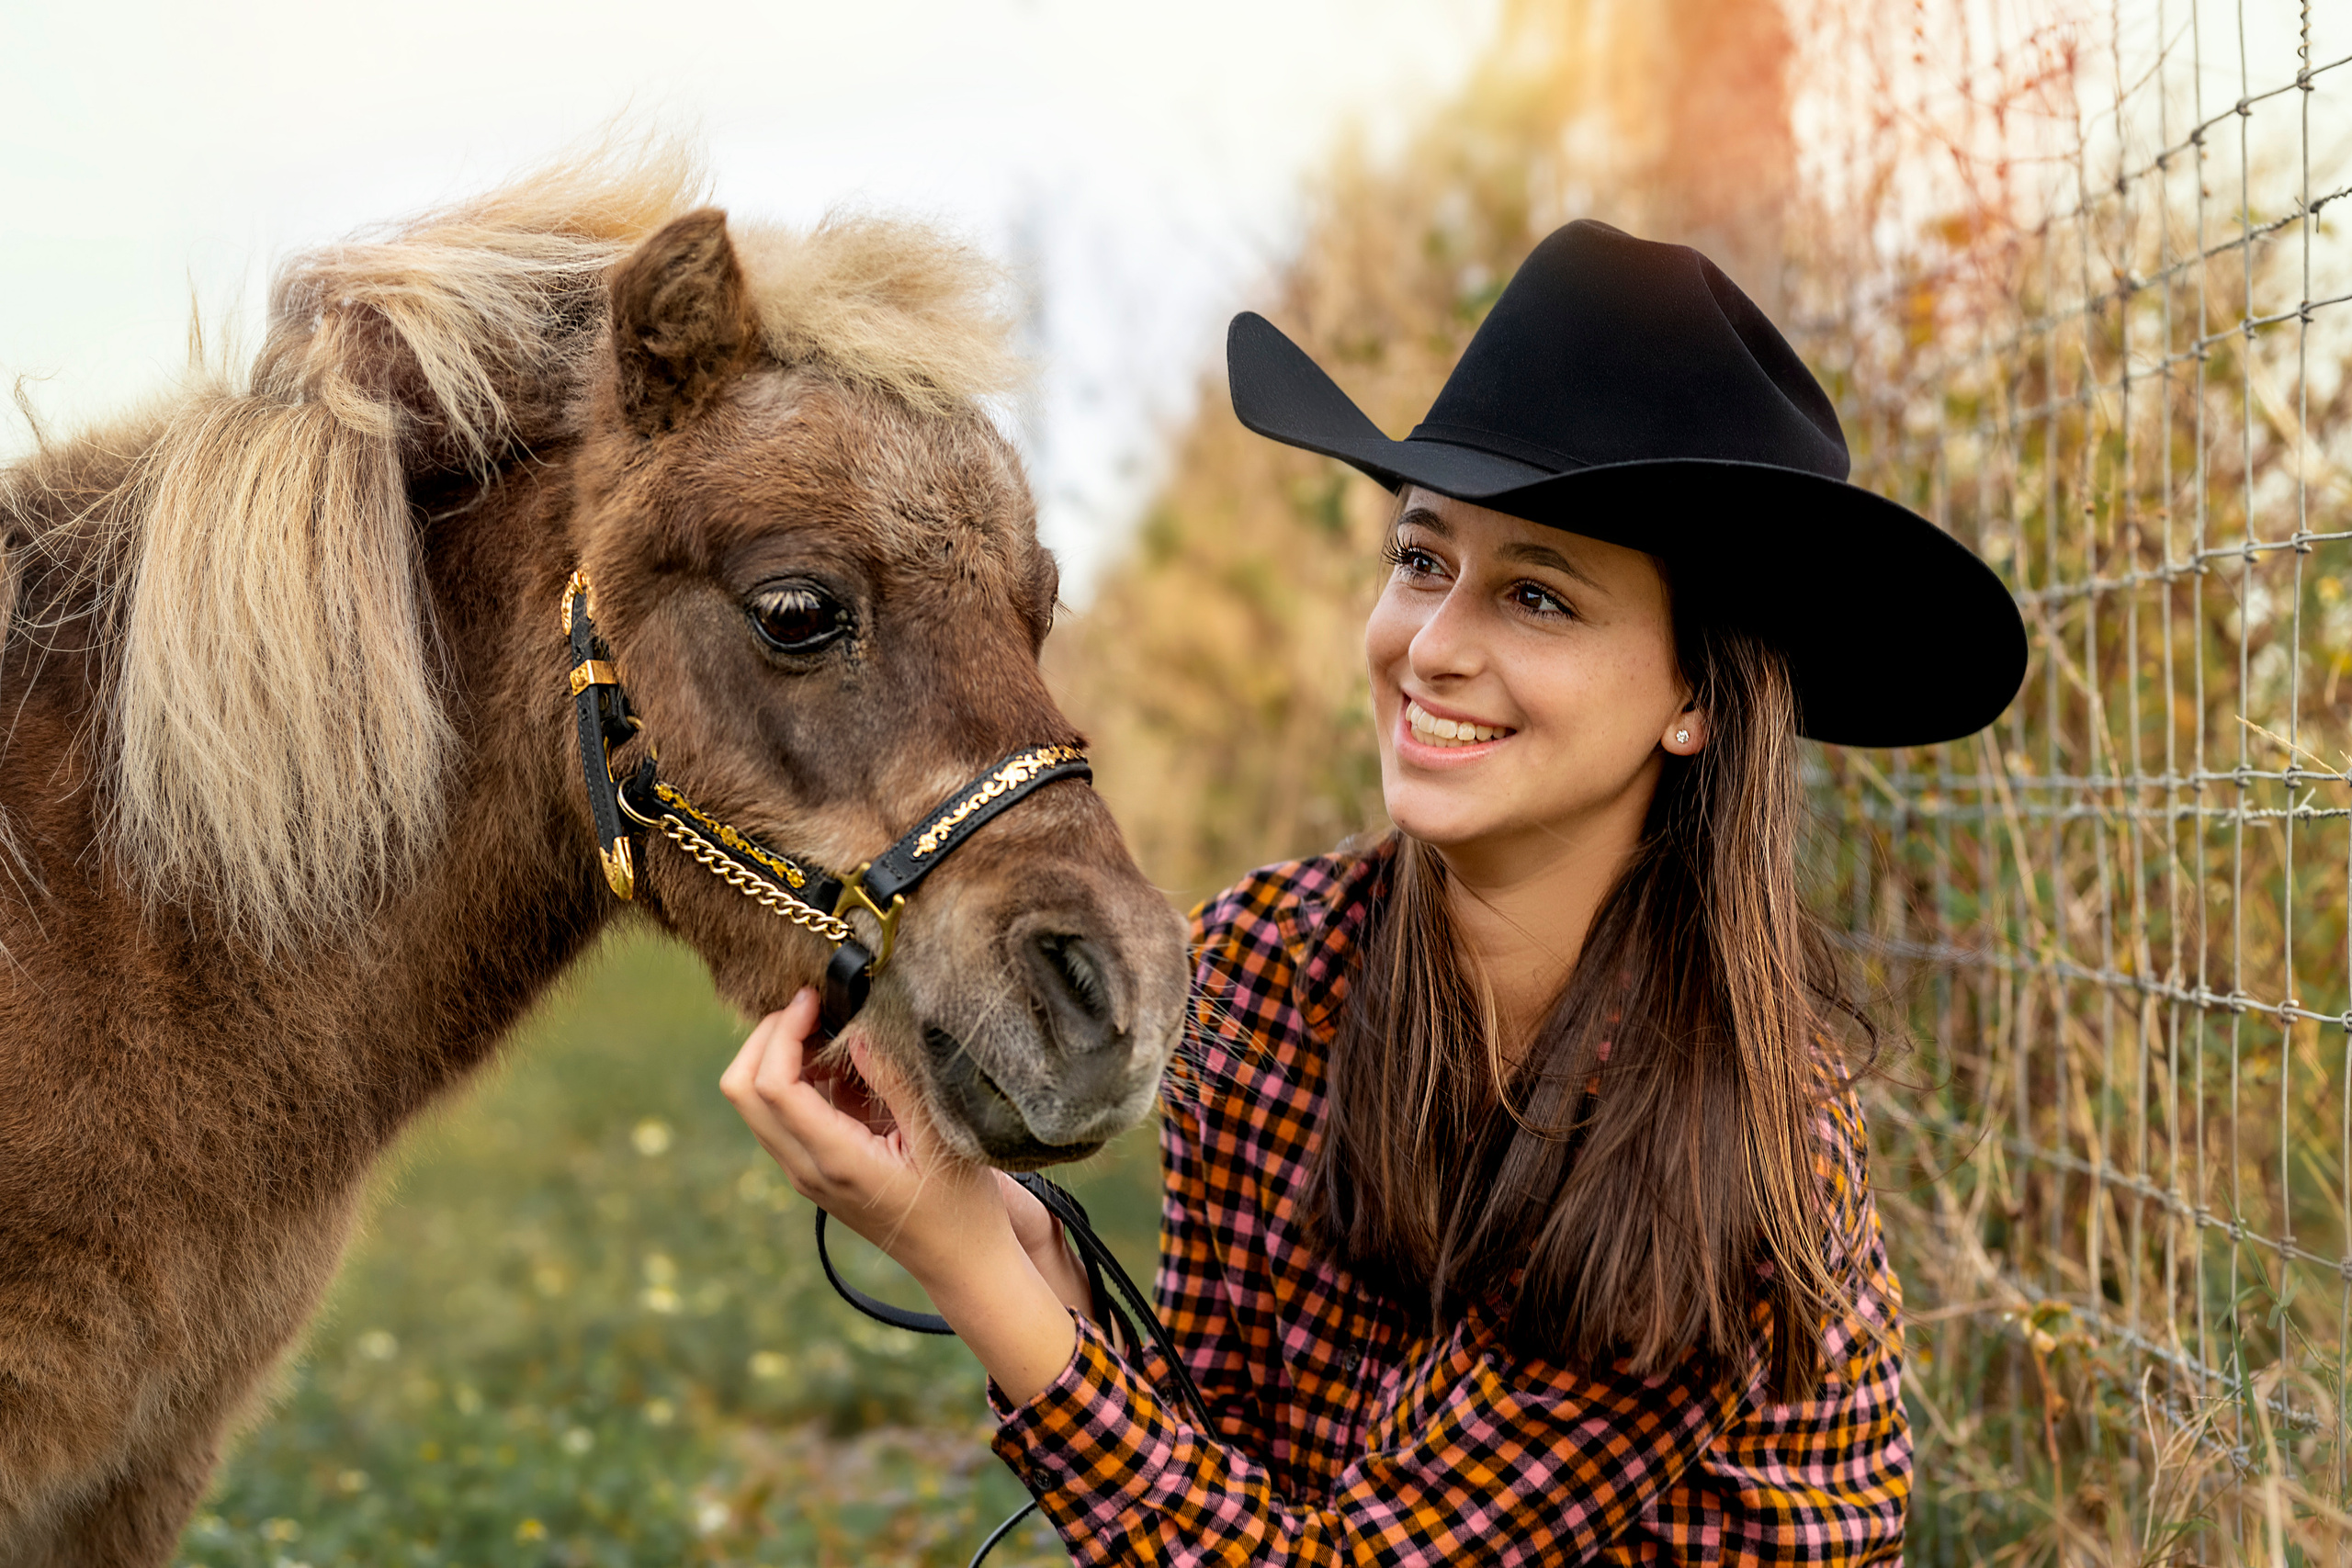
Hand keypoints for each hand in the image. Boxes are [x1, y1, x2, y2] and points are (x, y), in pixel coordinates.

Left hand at [720, 990, 1079, 1403]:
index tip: (814, 998)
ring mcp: (802, 1172)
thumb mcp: (940, 1137)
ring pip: (752, 1102)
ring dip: (777, 1055)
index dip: (783, 1032)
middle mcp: (805, 1169)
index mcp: (835, 1160)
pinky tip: (840, 1063)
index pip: (772, 1087)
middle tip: (811, 1006)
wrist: (958, 1261)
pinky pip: (779, 1114)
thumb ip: (895, 1083)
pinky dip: (793, 1077)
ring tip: (830, 1029)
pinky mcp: (811, 1170)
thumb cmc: (962, 1203)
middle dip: (765, 1036)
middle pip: (740, 1090)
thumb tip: (857, 1032)